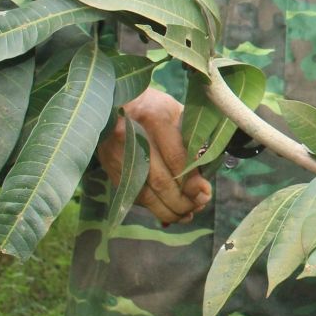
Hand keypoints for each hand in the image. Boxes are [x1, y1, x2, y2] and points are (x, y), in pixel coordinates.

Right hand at [97, 87, 210, 224]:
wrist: (113, 101)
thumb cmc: (153, 106)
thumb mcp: (175, 111)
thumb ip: (191, 138)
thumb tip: (204, 175)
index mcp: (154, 118)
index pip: (176, 158)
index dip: (191, 181)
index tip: (205, 192)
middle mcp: (132, 138)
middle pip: (159, 181)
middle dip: (181, 201)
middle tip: (198, 207)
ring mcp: (117, 155)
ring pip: (144, 193)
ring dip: (167, 210)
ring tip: (186, 215)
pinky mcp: (110, 168)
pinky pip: (133, 194)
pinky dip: (152, 206)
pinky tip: (167, 211)